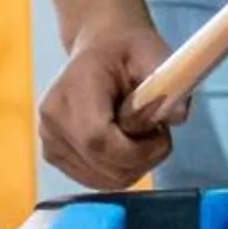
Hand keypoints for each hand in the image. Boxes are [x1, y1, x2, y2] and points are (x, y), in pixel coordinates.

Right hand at [40, 14, 183, 189]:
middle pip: (102, 165)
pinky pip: (95, 179)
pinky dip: (119, 170)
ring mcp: (49, 140)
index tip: (162, 135)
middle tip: (157, 133)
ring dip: (133, 166)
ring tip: (140, 135)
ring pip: (101, 179)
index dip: (137, 150)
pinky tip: (124, 145)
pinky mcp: (54, 155)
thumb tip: (178, 115)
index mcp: (73, 89)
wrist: (100, 48)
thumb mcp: (155, 54)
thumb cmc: (128, 51)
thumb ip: (169, 83)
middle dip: (142, 159)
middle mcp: (53, 119)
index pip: (97, 139)